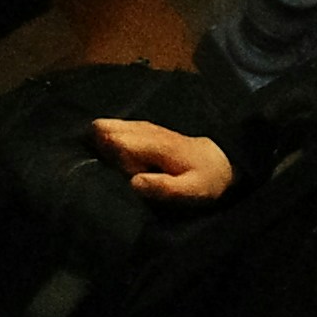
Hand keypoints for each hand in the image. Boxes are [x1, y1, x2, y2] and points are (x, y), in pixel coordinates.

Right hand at [91, 115, 234, 206]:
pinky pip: (119, 128)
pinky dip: (107, 135)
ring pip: (112, 126)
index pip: (117, 141)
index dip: (108, 156)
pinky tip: (100, 145)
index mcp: (155, 145)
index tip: (112, 171)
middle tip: (98, 165)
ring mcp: (146, 129)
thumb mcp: (190, 190)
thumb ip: (163, 187)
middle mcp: (147, 131)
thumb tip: (132, 182)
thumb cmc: (205, 179)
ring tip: (93, 157)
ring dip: (99, 139)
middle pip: (108, 128)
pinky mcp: (146, 131)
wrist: (223, 162)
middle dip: (96, 144)